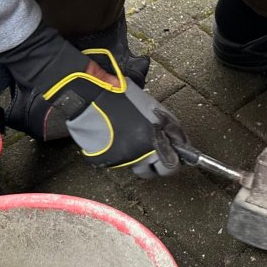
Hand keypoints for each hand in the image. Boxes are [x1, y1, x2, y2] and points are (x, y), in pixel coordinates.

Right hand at [0, 23, 187, 176]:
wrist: (88, 94)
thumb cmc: (120, 94)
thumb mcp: (151, 107)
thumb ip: (166, 126)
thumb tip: (177, 142)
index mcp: (158, 138)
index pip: (173, 164)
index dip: (174, 160)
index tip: (173, 155)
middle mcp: (144, 152)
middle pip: (159, 172)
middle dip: (158, 165)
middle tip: (154, 154)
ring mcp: (126, 158)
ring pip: (139, 170)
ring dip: (140, 161)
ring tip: (133, 144)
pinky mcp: (108, 160)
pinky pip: (120, 164)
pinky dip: (121, 155)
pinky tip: (117, 140)